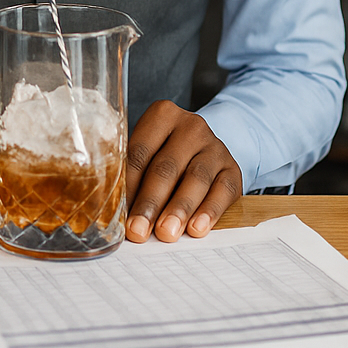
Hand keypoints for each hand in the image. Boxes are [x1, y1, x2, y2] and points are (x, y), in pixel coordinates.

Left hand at [123, 100, 242, 242]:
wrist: (206, 149)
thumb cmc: (166, 154)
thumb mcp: (148, 154)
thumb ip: (133, 176)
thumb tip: (114, 213)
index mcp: (162, 115)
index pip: (140, 151)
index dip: (128, 185)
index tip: (119, 214)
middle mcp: (191, 127)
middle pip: (166, 167)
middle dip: (150, 202)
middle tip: (138, 230)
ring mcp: (215, 147)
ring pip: (196, 179)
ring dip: (179, 209)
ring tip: (166, 232)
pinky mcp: (233, 168)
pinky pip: (223, 191)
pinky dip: (209, 212)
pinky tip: (197, 229)